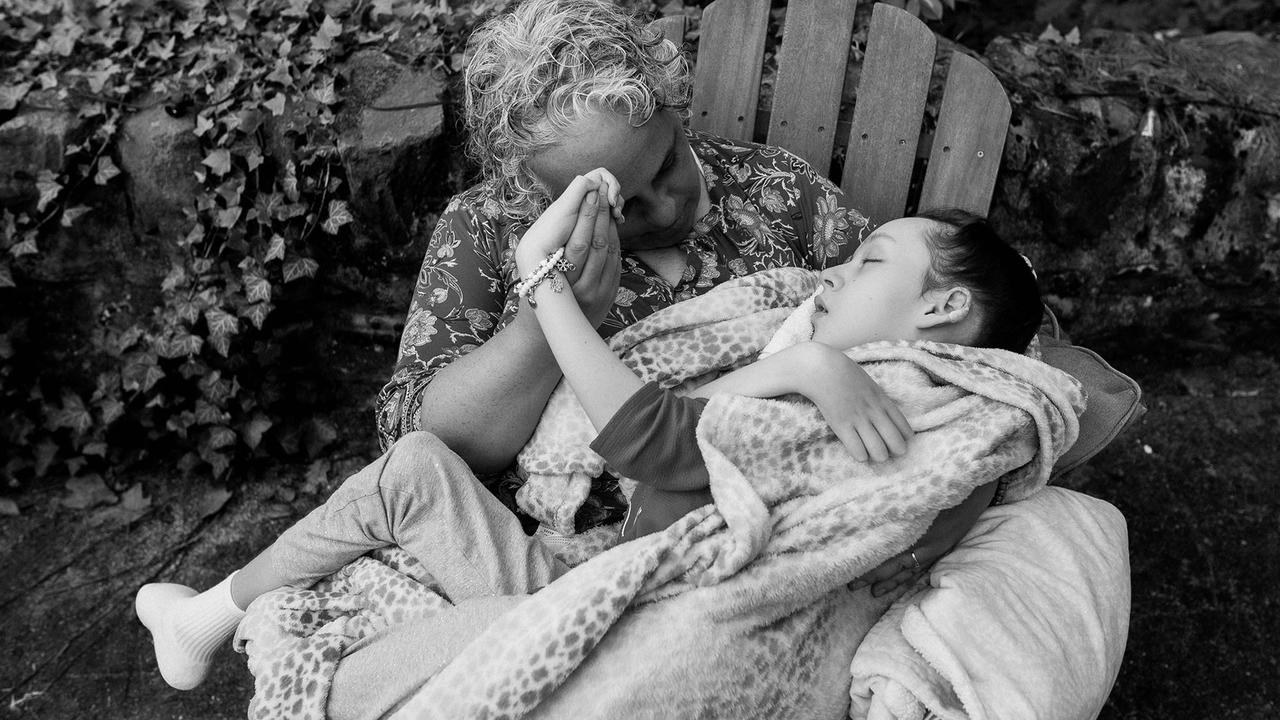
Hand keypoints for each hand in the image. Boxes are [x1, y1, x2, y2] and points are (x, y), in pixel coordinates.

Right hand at [516, 169, 623, 325]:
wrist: (548, 334)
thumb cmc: (539, 297)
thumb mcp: (538, 275)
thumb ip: (552, 250)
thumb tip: (566, 212)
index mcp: (561, 282)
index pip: (578, 243)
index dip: (586, 217)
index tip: (589, 195)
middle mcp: (582, 289)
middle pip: (597, 244)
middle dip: (601, 216)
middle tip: (602, 194)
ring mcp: (599, 294)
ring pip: (610, 252)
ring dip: (610, 226)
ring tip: (607, 206)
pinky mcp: (610, 296)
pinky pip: (616, 263)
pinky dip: (615, 243)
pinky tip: (611, 228)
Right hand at [793, 343, 912, 462]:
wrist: (822, 369)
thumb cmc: (844, 374)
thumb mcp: (869, 384)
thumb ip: (878, 399)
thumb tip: (884, 414)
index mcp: (882, 400)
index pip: (903, 425)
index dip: (905, 438)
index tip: (903, 441)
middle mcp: (874, 411)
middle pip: (895, 441)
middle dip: (897, 450)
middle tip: (892, 452)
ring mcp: (858, 419)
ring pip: (878, 449)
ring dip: (880, 456)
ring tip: (876, 455)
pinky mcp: (841, 425)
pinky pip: (856, 448)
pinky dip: (861, 455)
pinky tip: (860, 454)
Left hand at [849, 480, 997, 595]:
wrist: (975, 483)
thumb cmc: (942, 481)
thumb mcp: (916, 491)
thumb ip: (893, 504)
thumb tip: (865, 511)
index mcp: (916, 530)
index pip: (887, 555)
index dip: (868, 567)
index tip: (848, 572)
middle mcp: (926, 544)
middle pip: (894, 567)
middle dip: (872, 577)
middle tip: (851, 587)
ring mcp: (936, 548)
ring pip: (909, 571)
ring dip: (891, 583)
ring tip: (874, 593)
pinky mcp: (943, 547)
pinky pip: (923, 567)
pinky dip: (910, 577)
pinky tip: (900, 584)